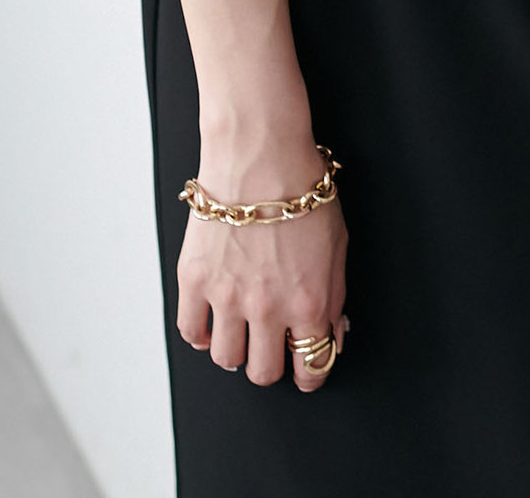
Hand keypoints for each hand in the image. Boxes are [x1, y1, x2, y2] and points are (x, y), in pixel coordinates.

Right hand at [176, 137, 349, 392]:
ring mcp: (227, 297)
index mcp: (309, 301)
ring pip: (226, 359)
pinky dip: (203, 334)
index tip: (307, 372)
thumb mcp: (339, 244)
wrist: (261, 154)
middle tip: (274, 345)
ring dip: (238, 349)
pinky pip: (191, 332)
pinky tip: (215, 320)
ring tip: (244, 328)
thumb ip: (335, 297)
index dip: (311, 374)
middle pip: (264, 373)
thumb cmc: (304, 192)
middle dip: (273, 364)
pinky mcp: (195, 281)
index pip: (311, 367)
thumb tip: (331, 336)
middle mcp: (267, 308)